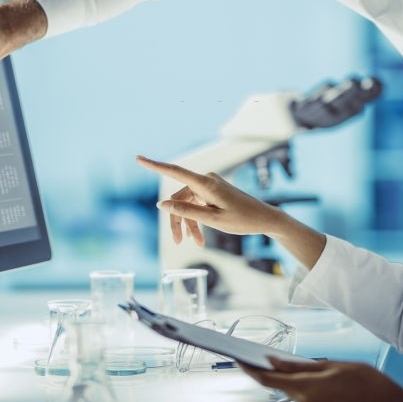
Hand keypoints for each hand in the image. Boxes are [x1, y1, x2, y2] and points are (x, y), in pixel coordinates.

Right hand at [136, 155, 284, 245]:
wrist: (264, 219)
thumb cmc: (242, 219)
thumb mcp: (213, 220)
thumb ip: (187, 211)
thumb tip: (163, 205)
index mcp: (205, 183)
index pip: (174, 171)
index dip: (154, 165)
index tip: (138, 158)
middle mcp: (206, 180)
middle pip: (179, 199)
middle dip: (177, 220)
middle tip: (179, 242)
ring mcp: (209, 186)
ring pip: (187, 204)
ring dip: (188, 223)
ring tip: (195, 243)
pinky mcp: (213, 192)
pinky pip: (197, 204)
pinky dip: (196, 220)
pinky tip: (199, 237)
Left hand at [241, 357, 402, 401]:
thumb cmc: (369, 385)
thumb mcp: (335, 366)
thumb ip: (301, 365)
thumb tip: (273, 360)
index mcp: (306, 388)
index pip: (266, 378)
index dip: (249, 368)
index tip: (237, 359)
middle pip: (284, 387)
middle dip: (287, 374)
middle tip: (307, 365)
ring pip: (300, 395)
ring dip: (307, 385)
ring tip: (336, 381)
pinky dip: (316, 394)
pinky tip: (336, 391)